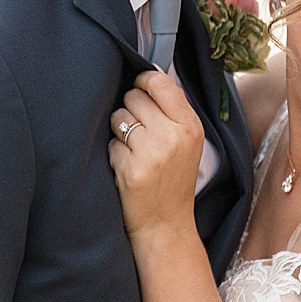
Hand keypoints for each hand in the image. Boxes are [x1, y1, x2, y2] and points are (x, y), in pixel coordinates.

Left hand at [107, 70, 203, 238]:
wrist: (166, 224)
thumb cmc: (173, 179)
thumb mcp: (187, 142)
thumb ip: (172, 111)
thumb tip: (148, 77)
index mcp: (190, 126)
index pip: (159, 83)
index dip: (142, 83)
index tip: (139, 91)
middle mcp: (173, 136)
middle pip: (134, 97)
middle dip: (129, 110)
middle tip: (138, 132)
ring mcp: (152, 153)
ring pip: (118, 117)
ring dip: (119, 131)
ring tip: (134, 150)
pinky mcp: (131, 170)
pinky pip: (110, 143)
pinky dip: (114, 154)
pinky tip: (127, 168)